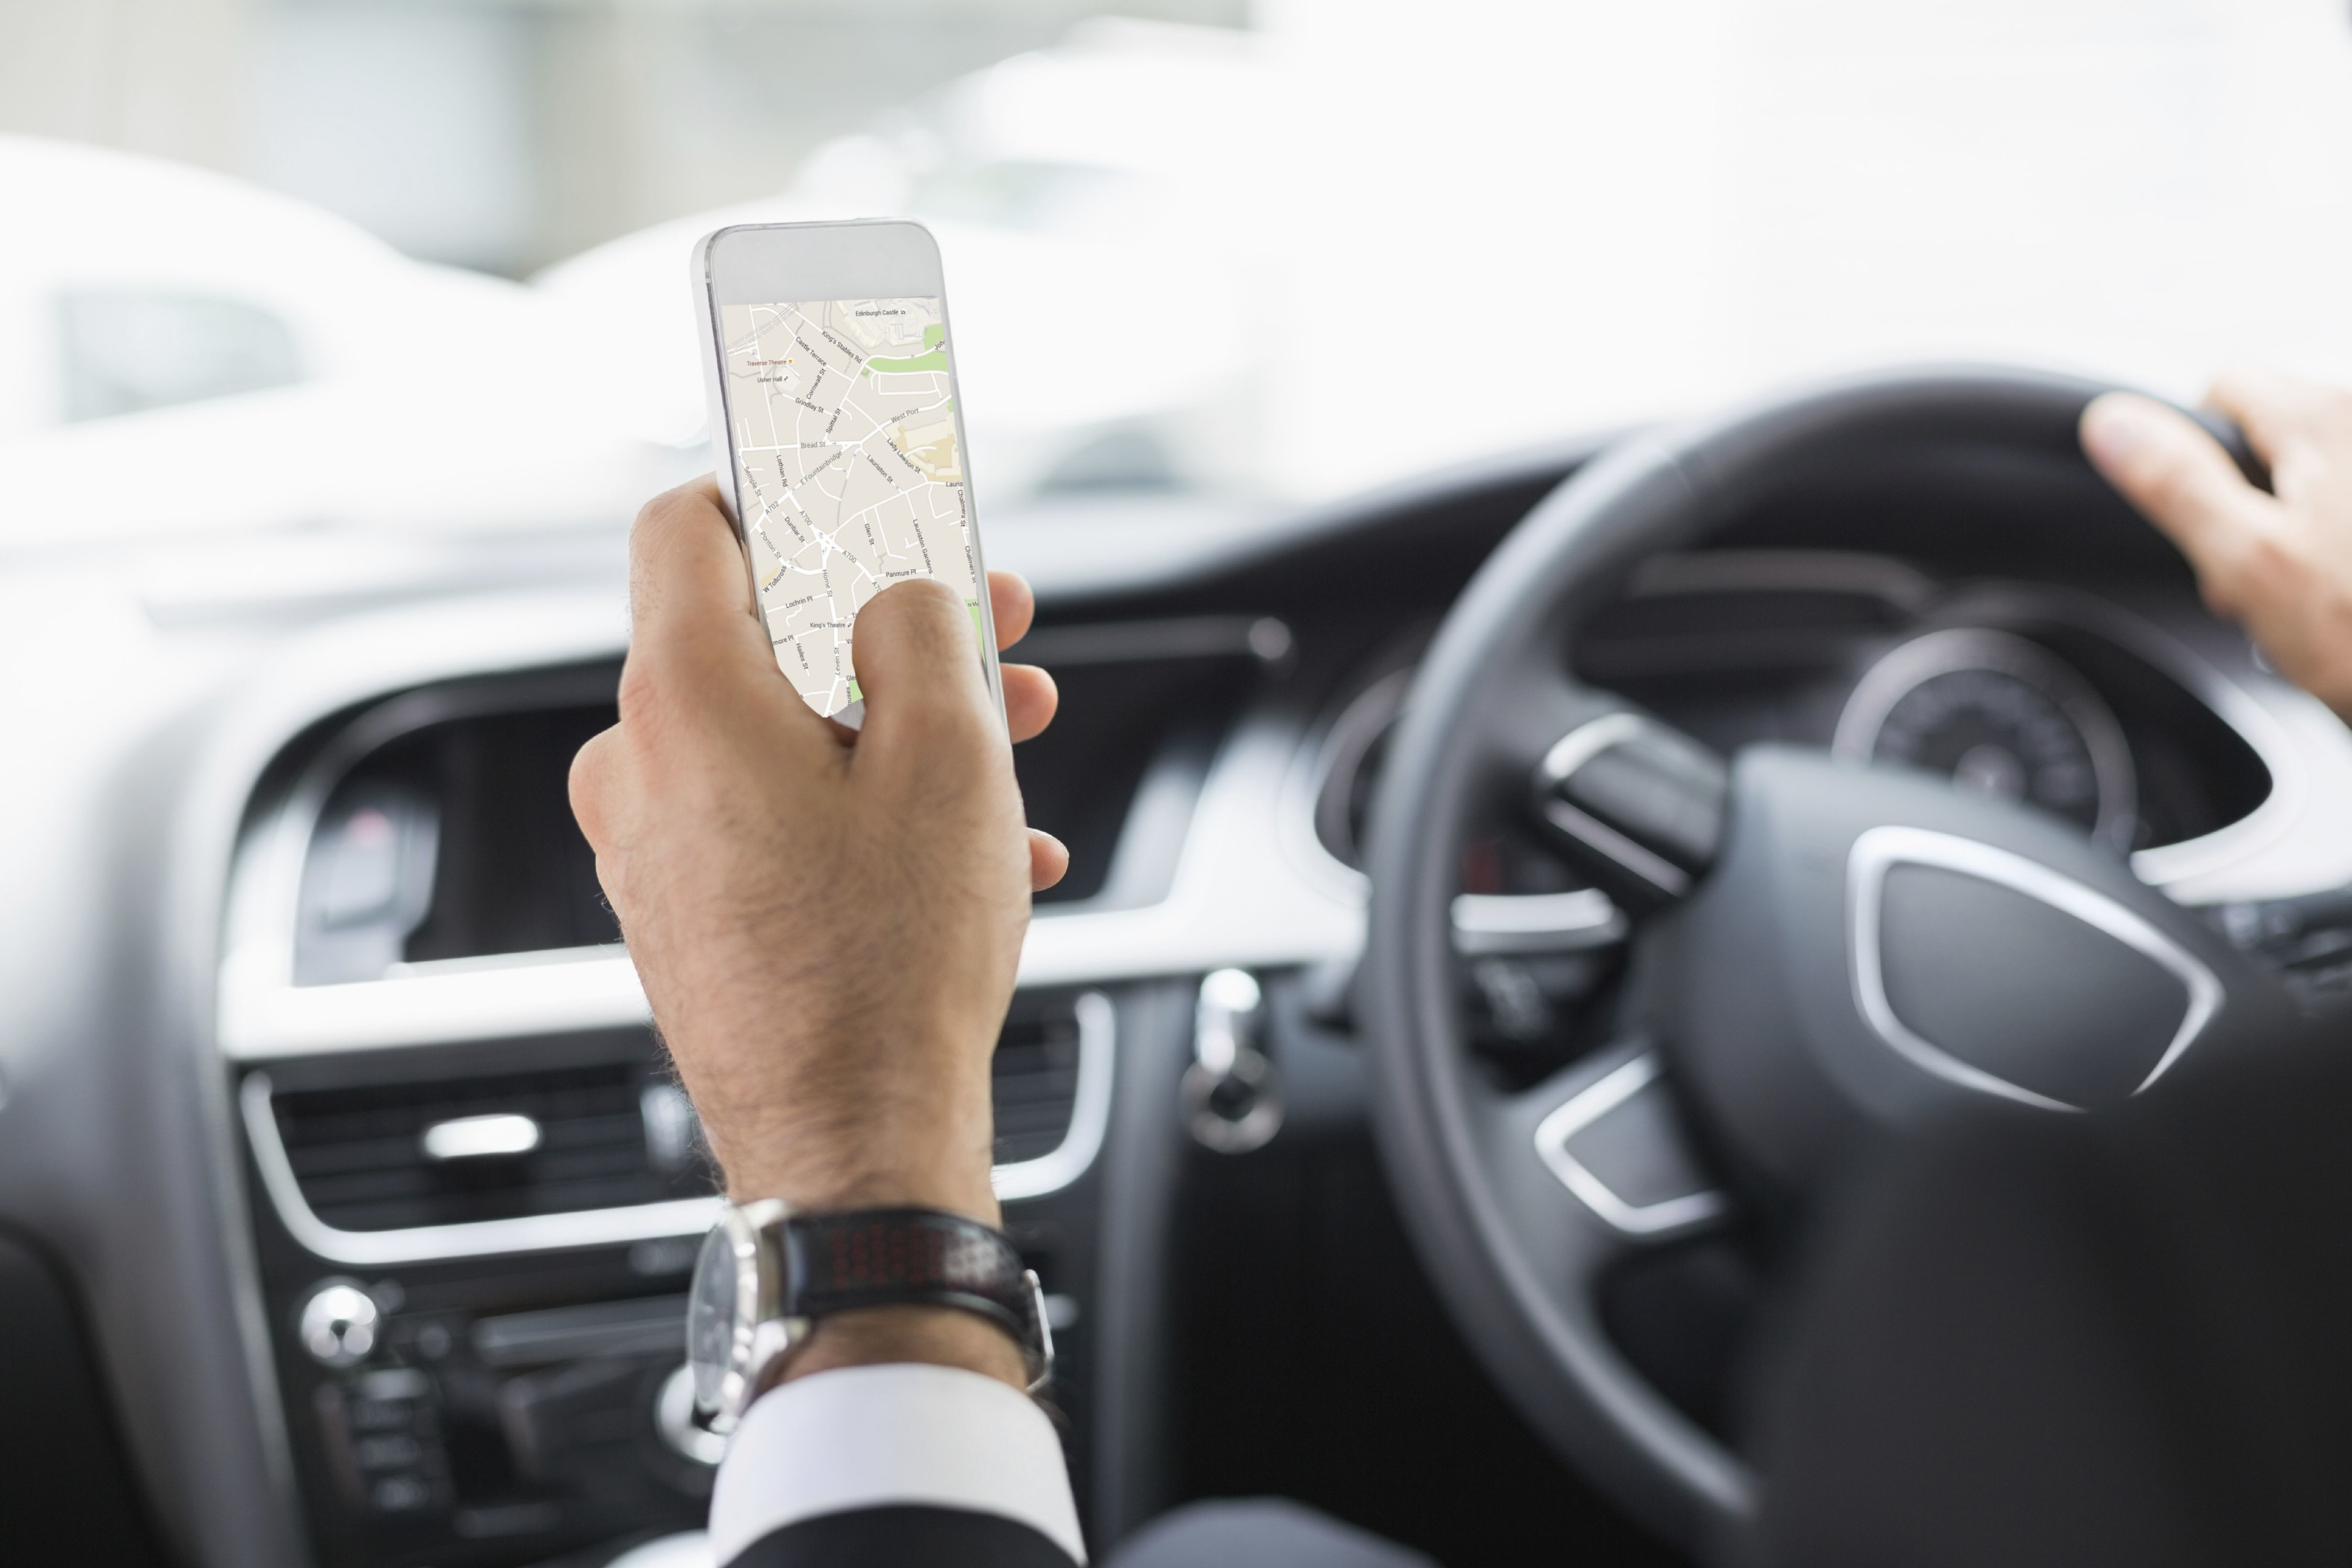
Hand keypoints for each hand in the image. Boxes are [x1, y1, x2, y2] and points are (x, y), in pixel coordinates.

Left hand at [568, 477, 1064, 1386]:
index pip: (690, 522)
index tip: (862, 491)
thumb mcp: (949, 753)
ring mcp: (654, 847)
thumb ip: (920, 621)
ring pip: (781, 731)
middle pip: (759, 633)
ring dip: (897, 721)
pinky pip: (776, 816)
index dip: (784, 489)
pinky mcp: (686, 910)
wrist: (852, 1148)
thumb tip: (893, 582)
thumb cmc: (891, 967)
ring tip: (1010, 746)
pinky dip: (867, 807)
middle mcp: (641, 766)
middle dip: (889, 622)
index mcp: (684, 699)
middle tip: (998, 631)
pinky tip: (974, 846)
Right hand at [2082, 370, 2351, 718]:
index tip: (2209, 516)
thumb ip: (2176, 484)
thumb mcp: (2251, 563)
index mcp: (2323, 418)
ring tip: (2324, 597)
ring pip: (2327, 472)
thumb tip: (2109, 423)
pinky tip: (2350, 595)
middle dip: (2258, 498)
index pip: (2225, 386)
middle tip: (2269, 578)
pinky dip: (2344, 543)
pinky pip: (2349, 510)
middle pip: (2282, 432)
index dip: (2196, 452)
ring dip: (2310, 524)